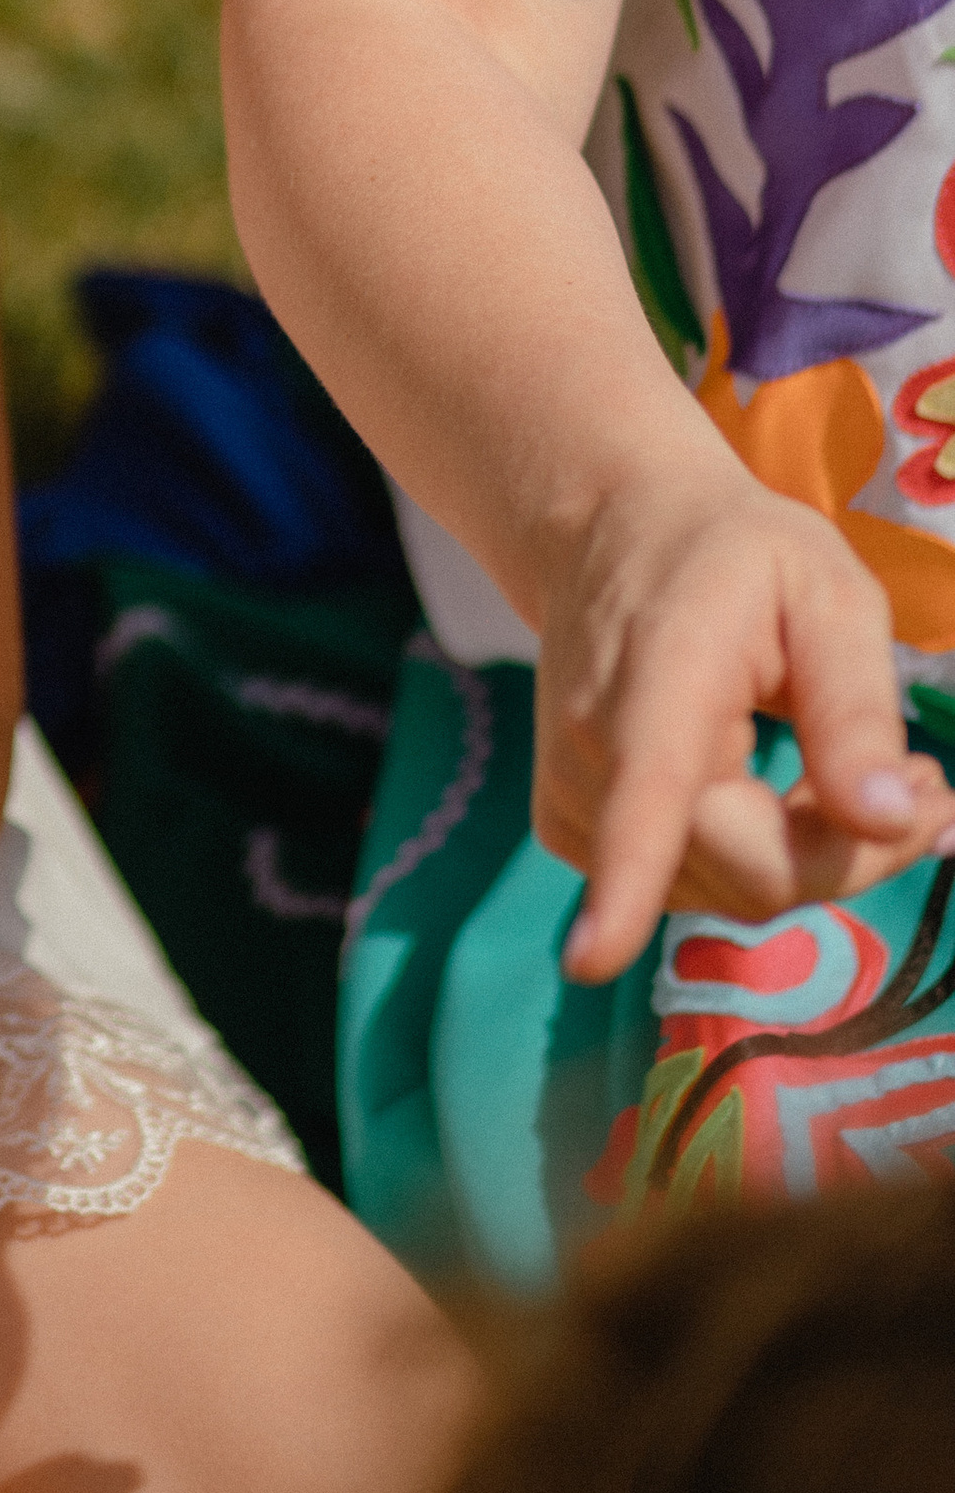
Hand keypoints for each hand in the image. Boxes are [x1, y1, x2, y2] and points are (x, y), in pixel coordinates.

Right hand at [536, 461, 953, 980]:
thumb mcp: (827, 593)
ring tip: (855, 765)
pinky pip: (700, 886)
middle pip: (754, 875)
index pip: (643, 792)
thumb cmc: (734, 555)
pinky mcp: (573, 832)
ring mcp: (573, 803)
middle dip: (858, 853)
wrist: (610, 531)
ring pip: (733, 893)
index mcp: (658, 683)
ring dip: (816, 853)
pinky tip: (784, 789)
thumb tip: (886, 821)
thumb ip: (857, 707)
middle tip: (925, 778)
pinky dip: (761, 857)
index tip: (591, 961)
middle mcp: (594, 754)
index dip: (623, 882)